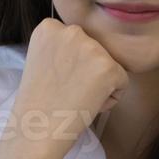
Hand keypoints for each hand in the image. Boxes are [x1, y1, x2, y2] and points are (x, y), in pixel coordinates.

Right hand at [4, 19, 128, 158]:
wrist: (36, 131)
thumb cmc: (38, 104)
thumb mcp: (41, 61)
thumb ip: (62, 48)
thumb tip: (88, 52)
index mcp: (50, 27)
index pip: (77, 42)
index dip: (69, 65)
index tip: (54, 80)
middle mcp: (72, 30)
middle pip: (95, 51)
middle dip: (86, 72)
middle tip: (65, 91)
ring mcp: (92, 47)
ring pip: (109, 66)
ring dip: (98, 84)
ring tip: (74, 98)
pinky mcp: (109, 67)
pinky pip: (121, 83)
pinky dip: (109, 98)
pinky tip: (87, 104)